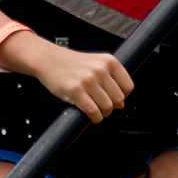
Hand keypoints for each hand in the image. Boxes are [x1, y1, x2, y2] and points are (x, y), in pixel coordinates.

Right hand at [2, 34, 133, 122]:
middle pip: (118, 99)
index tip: (113, 98)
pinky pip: (93, 111)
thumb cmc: (72, 64)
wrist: (49, 60)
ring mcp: (88, 80)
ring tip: (95, 110)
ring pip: (107, 107)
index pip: (128, 87)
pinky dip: (95, 118)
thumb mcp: (96, 65)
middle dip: (112, 107)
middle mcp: (100, 69)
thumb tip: (121, 105)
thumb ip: (111, 81)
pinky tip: (91, 115)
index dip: (122, 96)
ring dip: (103, 114)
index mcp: (109, 61)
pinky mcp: (75, 91)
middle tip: (102, 106)